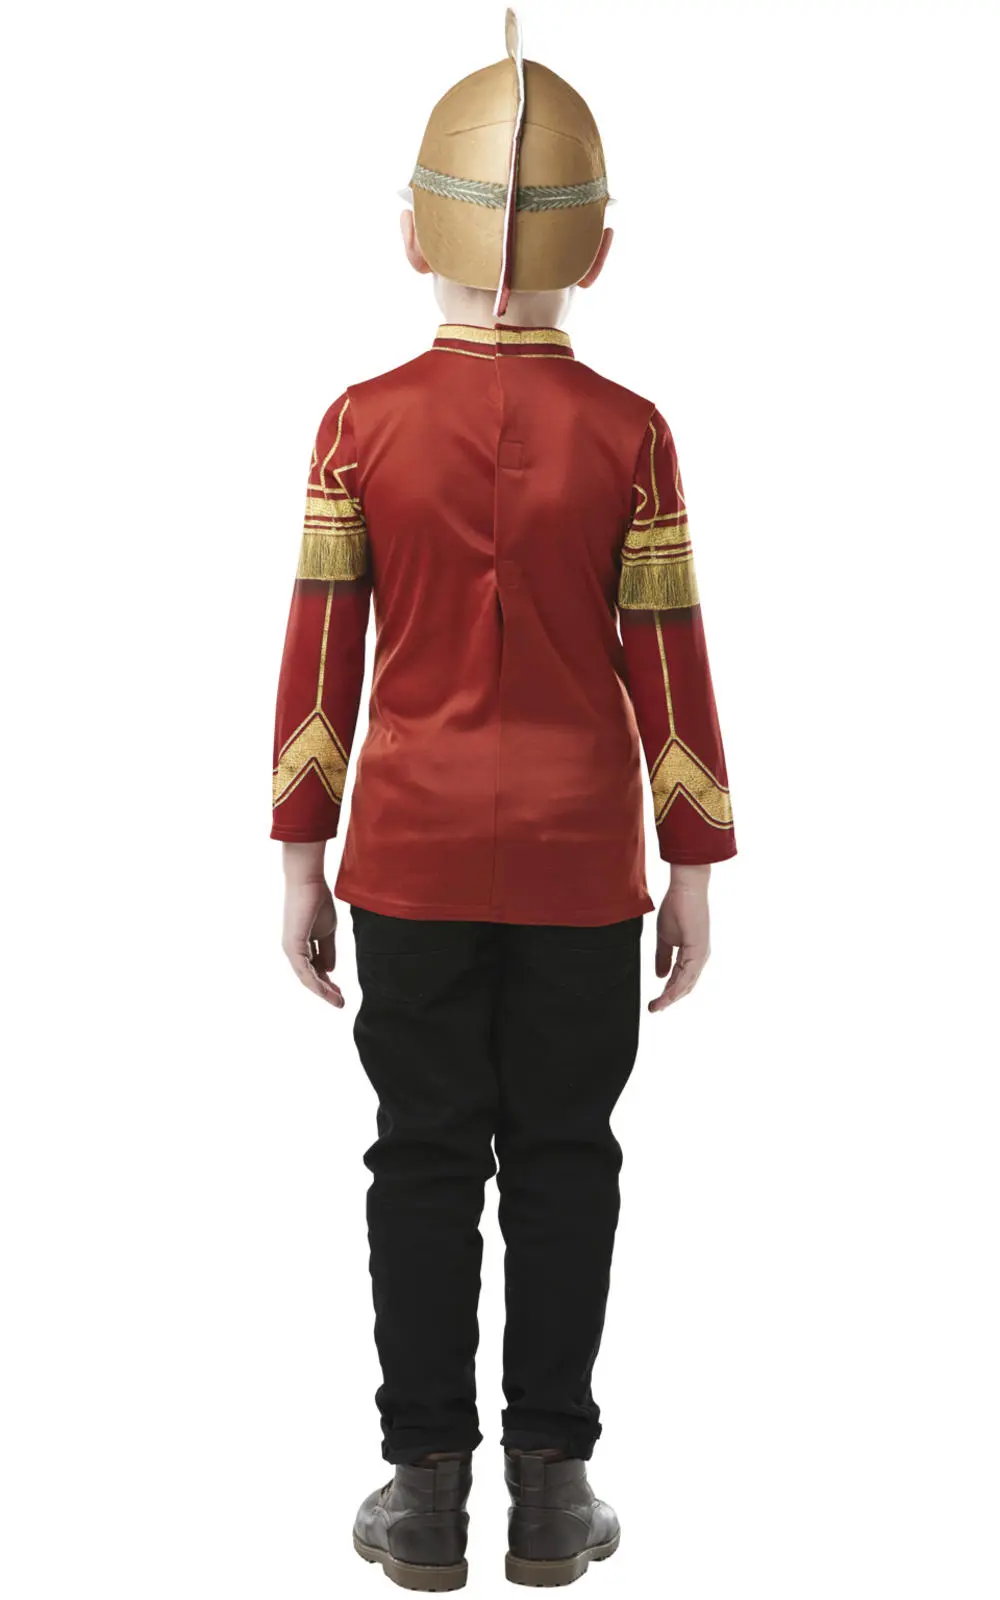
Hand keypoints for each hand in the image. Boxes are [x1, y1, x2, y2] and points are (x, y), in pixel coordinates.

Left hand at [281, 846, 343, 1007]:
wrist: (309, 883)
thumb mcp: (327, 931)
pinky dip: (316, 983)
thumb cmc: (317, 901)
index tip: (341, 993)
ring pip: (306, 978)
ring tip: (338, 1001)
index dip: (328, 982)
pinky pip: (304, 971)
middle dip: (326, 991)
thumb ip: (328, 951)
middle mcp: (293, 950)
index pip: (315, 970)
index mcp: (301, 946)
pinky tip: (327, 991)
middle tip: (340, 1002)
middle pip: (310, 977)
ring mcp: (291, 949)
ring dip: (322, 991)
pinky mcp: (293, 946)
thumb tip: (330, 970)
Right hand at [649, 864, 710, 1012]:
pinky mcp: (698, 951)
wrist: (685, 889)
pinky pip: (686, 976)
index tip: (654, 1001)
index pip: (679, 978)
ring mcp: (700, 955)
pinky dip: (675, 988)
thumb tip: (660, 977)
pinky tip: (665, 996)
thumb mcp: (665, 938)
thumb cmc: (677, 908)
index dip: (667, 991)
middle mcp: (699, 958)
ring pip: (686, 985)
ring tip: (655, 1007)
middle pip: (684, 986)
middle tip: (653, 1009)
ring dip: (670, 998)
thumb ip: (663, 957)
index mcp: (692, 954)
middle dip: (669, 999)